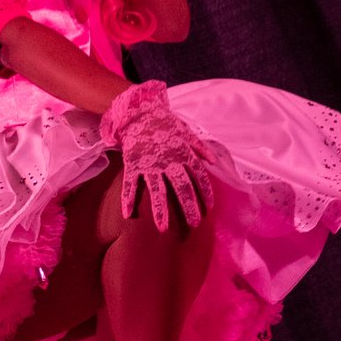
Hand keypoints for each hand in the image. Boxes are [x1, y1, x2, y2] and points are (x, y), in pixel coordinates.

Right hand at [97, 80, 213, 231]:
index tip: (209, 207)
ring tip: (163, 229)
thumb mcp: (186, 131)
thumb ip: (200, 148)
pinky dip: (128, 199)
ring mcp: (149, 164)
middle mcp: (169, 161)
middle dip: (189, 206)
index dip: (205, 192)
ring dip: (160, 210)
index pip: (199, 176)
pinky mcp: (133, 164)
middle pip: (181, 188)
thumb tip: (213, 161)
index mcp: (183, 153)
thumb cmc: (164, 122)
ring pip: (156, 190)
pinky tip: (127, 215)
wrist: (138, 111)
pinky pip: (131, 184)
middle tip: (194, 223)